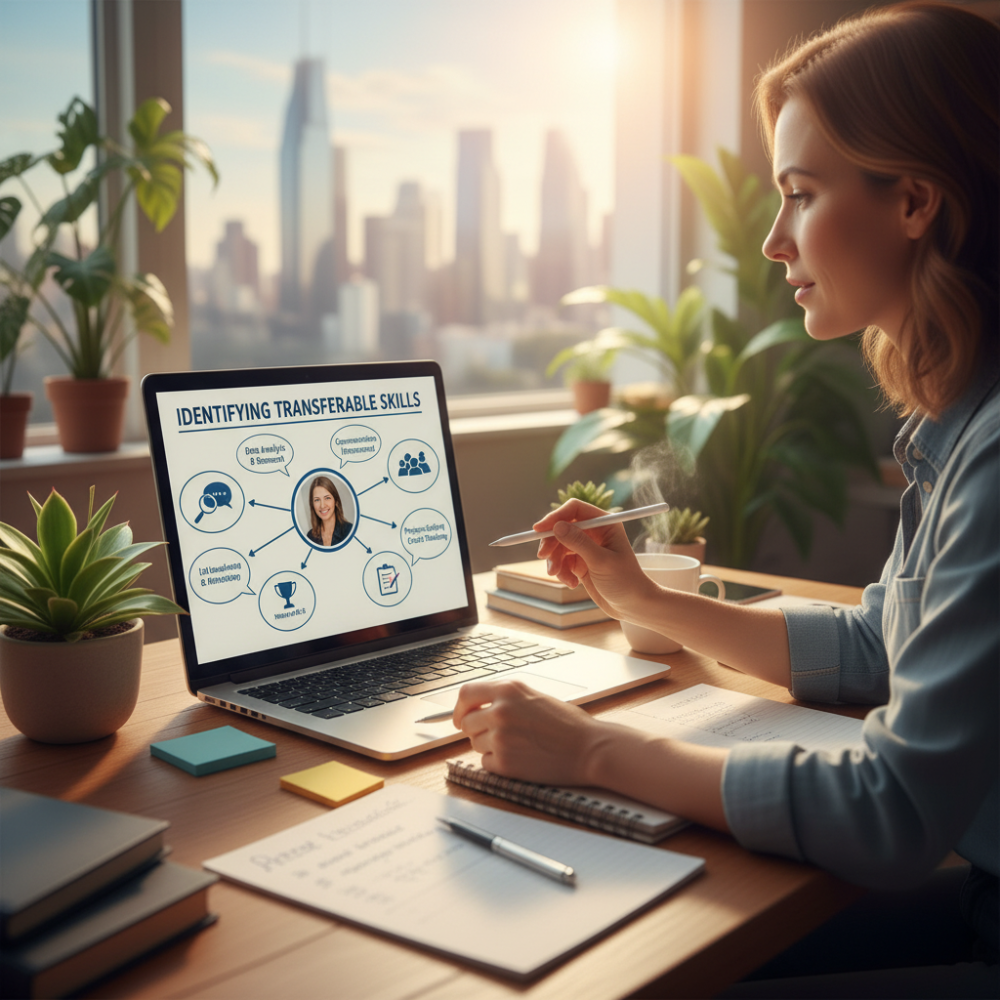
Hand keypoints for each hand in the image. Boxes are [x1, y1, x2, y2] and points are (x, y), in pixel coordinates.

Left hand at [453, 679, 608, 784]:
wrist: (589, 748)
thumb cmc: (568, 724)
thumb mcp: (535, 697)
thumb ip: (506, 699)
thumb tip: (479, 707)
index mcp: (508, 690)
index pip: (466, 694)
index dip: (459, 708)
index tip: (460, 718)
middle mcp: (500, 711)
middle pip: (466, 722)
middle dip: (476, 730)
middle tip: (495, 735)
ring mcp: (500, 738)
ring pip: (475, 744)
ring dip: (490, 746)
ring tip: (518, 745)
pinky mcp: (504, 763)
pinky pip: (486, 763)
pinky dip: (498, 764)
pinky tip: (520, 759)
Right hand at [532, 499, 656, 620]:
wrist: (634, 606)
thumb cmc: (625, 581)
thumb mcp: (601, 562)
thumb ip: (579, 543)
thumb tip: (557, 526)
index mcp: (605, 524)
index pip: (574, 510)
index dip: (555, 516)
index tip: (539, 529)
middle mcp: (594, 532)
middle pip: (562, 527)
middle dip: (551, 543)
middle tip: (543, 557)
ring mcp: (586, 548)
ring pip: (559, 546)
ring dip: (555, 561)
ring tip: (560, 576)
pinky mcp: (581, 563)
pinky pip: (562, 561)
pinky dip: (562, 572)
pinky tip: (572, 584)